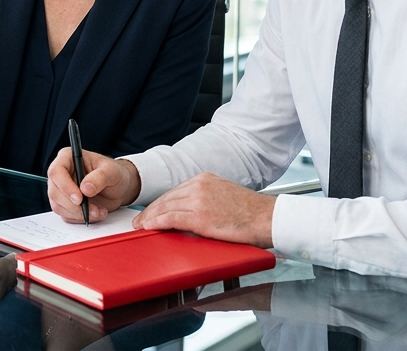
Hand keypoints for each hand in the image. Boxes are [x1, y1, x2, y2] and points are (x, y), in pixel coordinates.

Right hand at [47, 148, 140, 222]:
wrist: (119, 188)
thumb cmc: (114, 173)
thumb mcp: (111, 171)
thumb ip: (99, 177)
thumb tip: (85, 189)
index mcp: (67, 158)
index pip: (56, 172)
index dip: (65, 186)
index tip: (79, 198)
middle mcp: (61, 174)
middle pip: (55, 192)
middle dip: (74, 206)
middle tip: (93, 210)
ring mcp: (62, 190)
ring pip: (59, 207)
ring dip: (79, 214)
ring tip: (99, 212)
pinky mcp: (66, 205)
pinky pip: (66, 216)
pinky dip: (81, 218)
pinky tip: (96, 214)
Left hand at [132, 172, 275, 248]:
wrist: (266, 218)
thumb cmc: (251, 212)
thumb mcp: (224, 195)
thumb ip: (205, 199)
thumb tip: (190, 211)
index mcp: (205, 178)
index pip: (175, 191)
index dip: (160, 203)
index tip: (151, 211)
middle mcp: (199, 185)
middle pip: (166, 198)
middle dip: (151, 210)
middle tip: (140, 220)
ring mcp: (198, 199)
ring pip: (165, 207)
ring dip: (150, 218)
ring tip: (141, 226)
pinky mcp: (200, 216)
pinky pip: (171, 218)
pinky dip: (157, 223)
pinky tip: (150, 227)